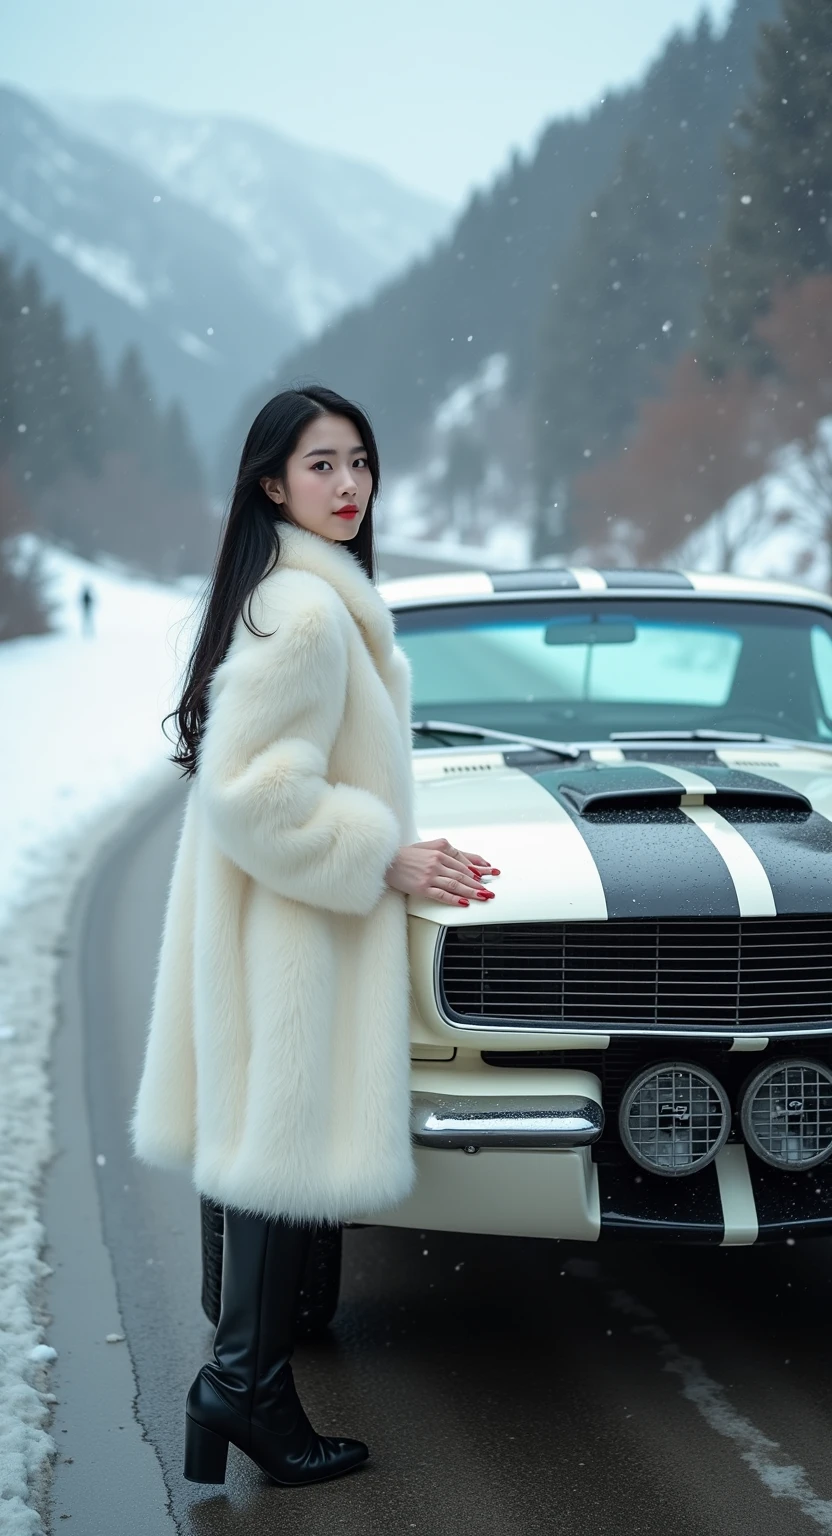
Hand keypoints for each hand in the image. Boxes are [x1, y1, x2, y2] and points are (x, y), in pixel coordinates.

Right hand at [384, 836, 499, 906]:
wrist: (386, 862)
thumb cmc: (405, 855)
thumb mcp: (426, 846)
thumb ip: (444, 850)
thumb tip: (461, 860)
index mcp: (439, 852)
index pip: (463, 863)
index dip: (476, 870)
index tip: (486, 875)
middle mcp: (436, 863)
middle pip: (462, 875)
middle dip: (478, 883)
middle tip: (489, 890)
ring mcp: (430, 875)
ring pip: (455, 885)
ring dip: (471, 892)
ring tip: (482, 896)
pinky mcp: (422, 887)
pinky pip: (442, 894)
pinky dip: (454, 899)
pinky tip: (463, 902)